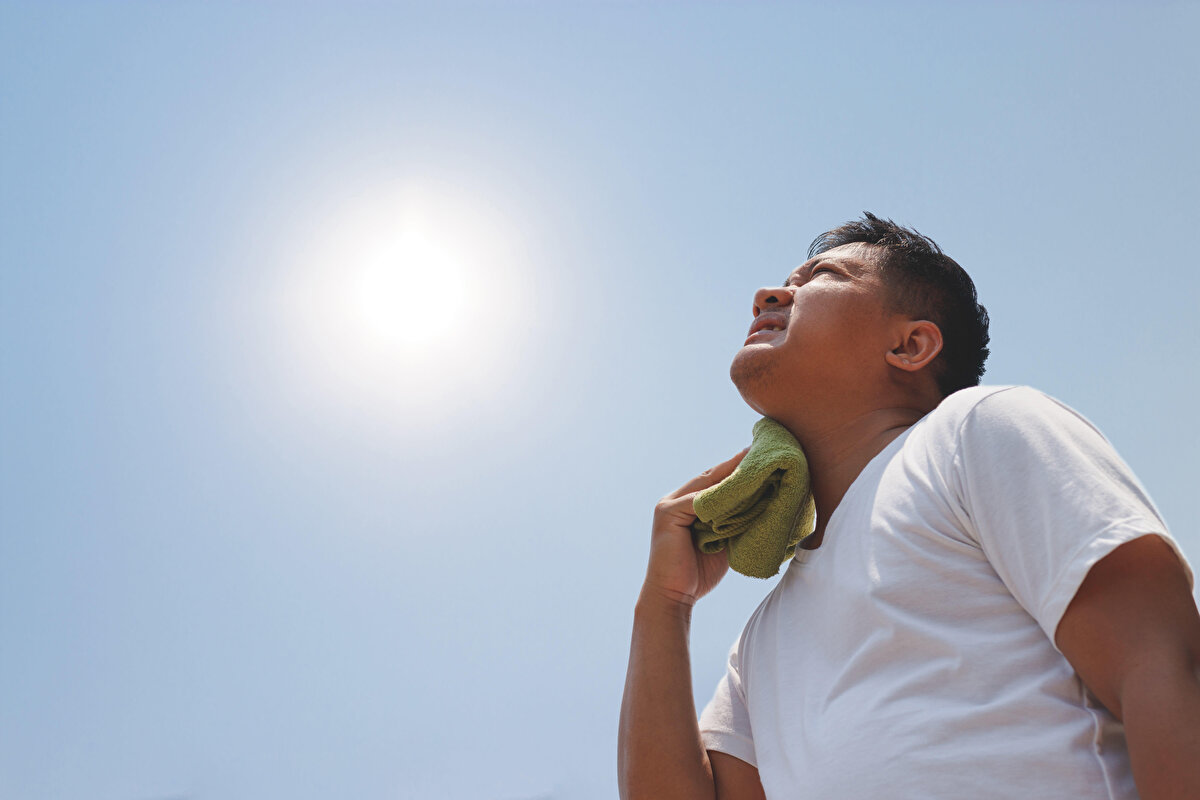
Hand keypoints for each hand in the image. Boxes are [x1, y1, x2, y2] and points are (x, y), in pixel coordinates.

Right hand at [642, 448, 748, 608]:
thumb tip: (763, 506)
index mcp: (686, 505)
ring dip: (731, 473)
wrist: (674, 598)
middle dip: (736, 464)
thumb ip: (733, 522)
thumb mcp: (722, 541)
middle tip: (761, 450)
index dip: (737, 470)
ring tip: (756, 462)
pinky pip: (698, 500)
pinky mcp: (668, 514)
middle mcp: (675, 500)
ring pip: (706, 484)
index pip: (715, 481)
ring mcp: (669, 505)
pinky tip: (740, 487)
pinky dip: (719, 494)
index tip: (760, 457)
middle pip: (711, 476)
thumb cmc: (698, 574)